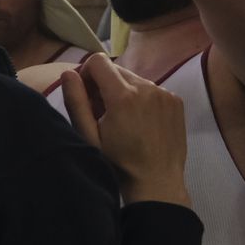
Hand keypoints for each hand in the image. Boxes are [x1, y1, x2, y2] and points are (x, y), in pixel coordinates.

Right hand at [62, 54, 189, 206]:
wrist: (158, 183)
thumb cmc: (119, 164)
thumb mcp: (90, 136)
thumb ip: (76, 102)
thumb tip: (68, 73)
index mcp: (123, 95)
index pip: (98, 61)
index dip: (86, 74)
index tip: (86, 96)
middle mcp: (146, 87)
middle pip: (116, 70)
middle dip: (104, 85)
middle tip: (102, 113)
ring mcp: (164, 93)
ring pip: (134, 80)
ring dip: (123, 92)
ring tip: (123, 121)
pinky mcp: (176, 101)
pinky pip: (152, 89)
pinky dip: (142, 99)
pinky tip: (141, 123)